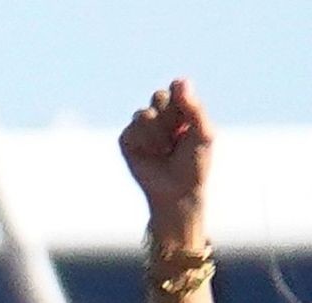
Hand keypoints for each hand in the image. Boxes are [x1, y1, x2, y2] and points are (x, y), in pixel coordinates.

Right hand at [119, 79, 213, 235]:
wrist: (177, 193)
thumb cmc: (195, 164)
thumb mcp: (203, 133)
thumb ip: (194, 107)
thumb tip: (179, 80)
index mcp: (180, 107)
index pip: (176, 87)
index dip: (181, 103)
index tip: (187, 122)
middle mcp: (160, 114)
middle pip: (158, 96)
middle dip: (169, 118)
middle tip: (177, 137)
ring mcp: (142, 128)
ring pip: (144, 114)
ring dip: (157, 134)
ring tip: (166, 150)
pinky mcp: (127, 141)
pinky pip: (131, 130)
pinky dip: (144, 143)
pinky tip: (152, 155)